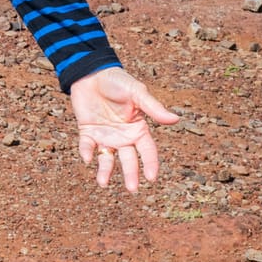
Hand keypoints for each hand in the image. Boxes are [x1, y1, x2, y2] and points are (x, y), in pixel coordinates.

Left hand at [70, 66, 178, 191]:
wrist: (91, 72)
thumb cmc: (117, 81)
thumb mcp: (136, 92)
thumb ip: (152, 107)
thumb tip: (175, 119)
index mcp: (138, 129)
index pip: (147, 151)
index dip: (150, 164)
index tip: (151, 177)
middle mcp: (123, 137)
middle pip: (129, 160)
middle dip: (130, 174)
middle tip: (132, 189)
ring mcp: (105, 136)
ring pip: (107, 159)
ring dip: (105, 170)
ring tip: (103, 182)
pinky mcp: (88, 131)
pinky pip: (88, 146)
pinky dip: (87, 152)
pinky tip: (87, 158)